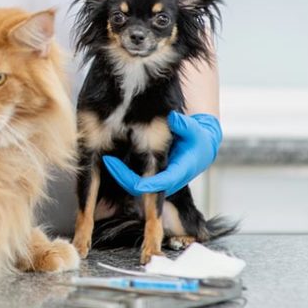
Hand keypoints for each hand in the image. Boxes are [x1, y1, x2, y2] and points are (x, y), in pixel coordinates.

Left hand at [102, 111, 221, 196]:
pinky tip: (111, 159)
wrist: (200, 147)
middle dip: (121, 176)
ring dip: (120, 175)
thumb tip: (173, 118)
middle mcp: (167, 182)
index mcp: (178, 173)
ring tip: (106, 159)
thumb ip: (185, 125)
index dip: (138, 181)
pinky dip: (122, 172)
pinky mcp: (152, 178)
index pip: (156, 184)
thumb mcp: (194, 130)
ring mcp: (158, 182)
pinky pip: (135, 180)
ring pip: (135, 187)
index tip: (121, 168)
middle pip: (140, 189)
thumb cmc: (197, 139)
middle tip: (107, 160)